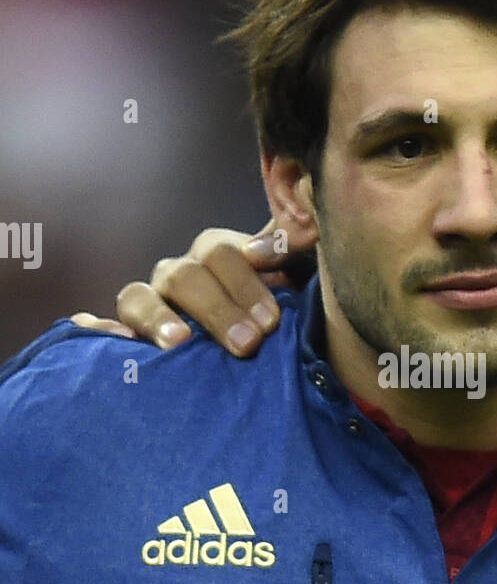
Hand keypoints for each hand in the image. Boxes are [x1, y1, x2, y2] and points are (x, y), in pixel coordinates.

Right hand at [71, 220, 315, 356]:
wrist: (251, 355)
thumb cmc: (273, 317)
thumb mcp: (295, 282)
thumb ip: (296, 251)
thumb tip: (309, 228)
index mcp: (216, 258)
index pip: (220, 251)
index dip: (244, 281)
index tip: (272, 319)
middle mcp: (179, 276)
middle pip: (185, 275)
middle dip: (218, 308)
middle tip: (249, 342)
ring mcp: (149, 304)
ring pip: (138, 296)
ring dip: (158, 318)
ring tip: (180, 343)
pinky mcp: (125, 335)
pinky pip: (100, 328)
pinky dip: (100, 331)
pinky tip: (115, 342)